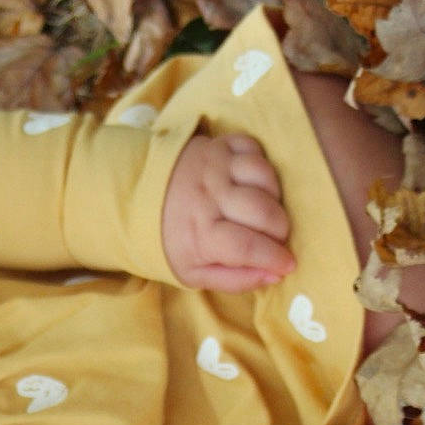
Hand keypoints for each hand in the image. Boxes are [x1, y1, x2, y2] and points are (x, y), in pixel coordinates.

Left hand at [161, 133, 296, 290]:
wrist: (137, 196)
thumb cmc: (172, 240)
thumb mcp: (194, 273)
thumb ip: (236, 280)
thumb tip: (276, 275)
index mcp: (200, 234)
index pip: (248, 247)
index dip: (276, 257)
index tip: (287, 263)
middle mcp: (209, 197)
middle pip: (264, 211)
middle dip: (280, 230)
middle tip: (276, 238)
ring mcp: (215, 166)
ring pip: (264, 176)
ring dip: (275, 196)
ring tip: (265, 210)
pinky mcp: (218, 144)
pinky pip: (255, 149)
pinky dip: (263, 166)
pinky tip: (255, 183)